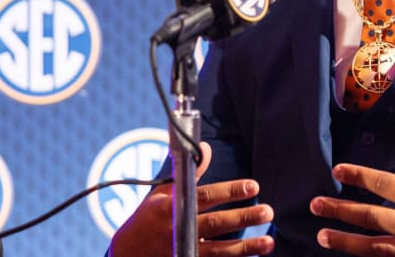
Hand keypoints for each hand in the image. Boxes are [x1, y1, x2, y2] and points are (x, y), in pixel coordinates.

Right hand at [109, 142, 274, 255]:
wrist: (125, 254)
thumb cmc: (146, 220)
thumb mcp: (161, 194)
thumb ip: (188, 174)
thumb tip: (206, 148)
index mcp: (172, 207)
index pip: (205, 197)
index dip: (229, 191)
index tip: (253, 186)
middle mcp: (178, 230)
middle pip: (216, 224)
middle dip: (243, 218)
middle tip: (268, 212)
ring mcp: (182, 251)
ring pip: (219, 251)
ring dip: (245, 247)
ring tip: (268, 242)